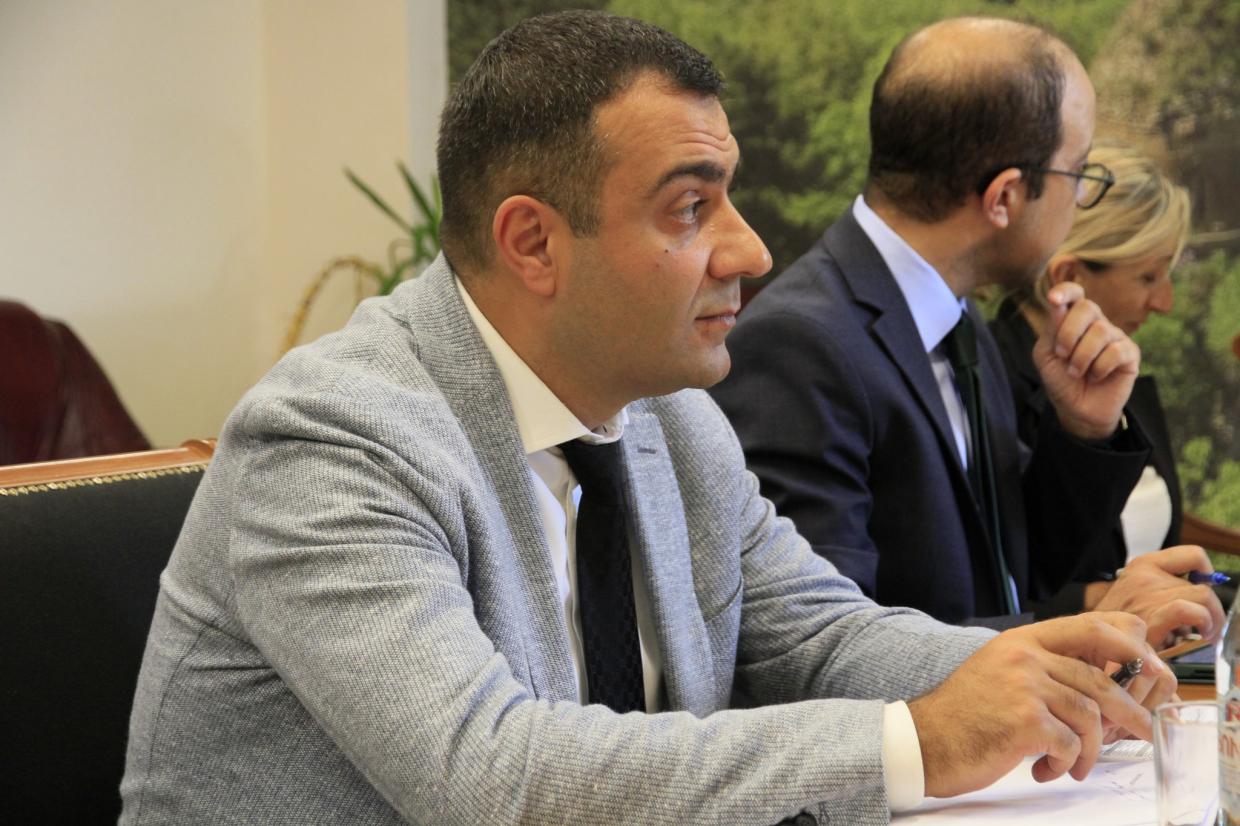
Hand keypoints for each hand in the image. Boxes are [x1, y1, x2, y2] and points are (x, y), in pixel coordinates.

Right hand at [908, 612, 1166, 798]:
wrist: (923, 741)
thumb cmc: (964, 714)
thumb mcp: (1001, 671)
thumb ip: (1043, 667)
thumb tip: (1101, 683)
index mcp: (1022, 641)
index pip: (1091, 627)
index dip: (1127, 646)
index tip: (1145, 667)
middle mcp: (1024, 657)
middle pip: (1100, 680)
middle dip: (1129, 711)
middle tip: (1140, 730)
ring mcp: (1024, 688)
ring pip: (1090, 717)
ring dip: (1089, 749)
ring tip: (1074, 765)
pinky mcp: (1024, 722)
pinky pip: (1070, 744)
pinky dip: (1065, 764)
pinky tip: (1044, 769)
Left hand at [1034, 282, 1138, 440]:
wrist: (1077, 409)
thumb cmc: (1060, 380)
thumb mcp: (1047, 355)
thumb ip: (1052, 329)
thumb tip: (1058, 303)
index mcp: (1073, 319)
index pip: (1075, 293)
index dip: (1066, 291)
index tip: (1053, 299)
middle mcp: (1096, 323)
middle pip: (1087, 307)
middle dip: (1069, 333)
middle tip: (1062, 355)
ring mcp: (1115, 337)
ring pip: (1100, 331)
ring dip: (1081, 357)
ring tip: (1076, 372)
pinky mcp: (1130, 353)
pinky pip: (1116, 351)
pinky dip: (1099, 367)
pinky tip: (1096, 376)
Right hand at [1091, 545, 1225, 647]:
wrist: (1090, 640)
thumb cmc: (1118, 624)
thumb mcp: (1138, 593)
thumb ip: (1165, 587)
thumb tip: (1206, 594)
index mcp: (1144, 565)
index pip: (1193, 556)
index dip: (1207, 575)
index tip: (1204, 593)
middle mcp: (1145, 576)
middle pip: (1201, 585)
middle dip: (1212, 609)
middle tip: (1207, 627)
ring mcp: (1147, 596)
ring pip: (1203, 596)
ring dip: (1212, 619)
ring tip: (1204, 633)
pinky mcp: (1151, 619)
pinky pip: (1187, 610)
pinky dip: (1203, 622)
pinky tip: (1199, 635)